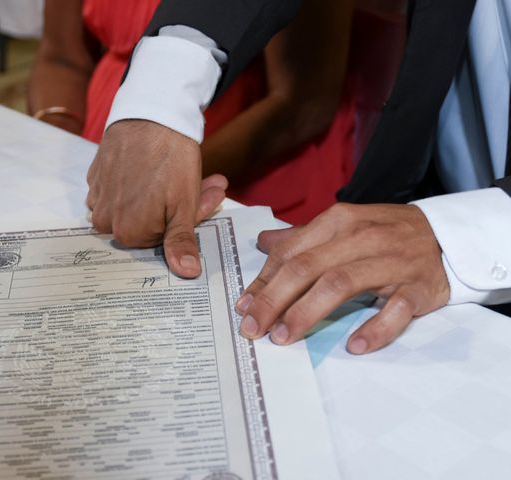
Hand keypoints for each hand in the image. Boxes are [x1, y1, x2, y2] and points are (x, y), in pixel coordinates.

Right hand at [87, 120, 226, 277]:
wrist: (151, 113)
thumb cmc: (170, 160)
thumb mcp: (183, 205)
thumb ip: (181, 242)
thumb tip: (187, 273)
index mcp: (128, 232)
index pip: (160, 240)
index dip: (187, 220)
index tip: (208, 199)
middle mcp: (106, 220)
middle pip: (147, 223)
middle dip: (179, 207)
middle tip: (207, 185)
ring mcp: (97, 196)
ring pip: (134, 206)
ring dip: (161, 195)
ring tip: (185, 174)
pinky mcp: (96, 175)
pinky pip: (119, 190)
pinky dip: (139, 183)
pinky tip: (156, 168)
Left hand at [235, 203, 449, 353]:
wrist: (444, 236)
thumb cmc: (383, 234)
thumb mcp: (343, 227)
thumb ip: (303, 238)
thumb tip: (264, 243)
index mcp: (338, 222)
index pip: (291, 252)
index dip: (263, 282)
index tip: (243, 308)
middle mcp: (361, 237)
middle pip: (307, 268)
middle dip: (274, 299)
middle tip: (254, 328)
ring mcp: (391, 262)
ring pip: (341, 284)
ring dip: (307, 313)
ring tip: (284, 337)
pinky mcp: (417, 287)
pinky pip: (395, 310)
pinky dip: (374, 328)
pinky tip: (354, 346)